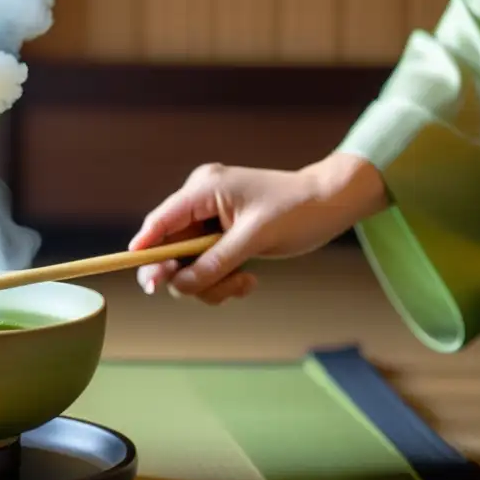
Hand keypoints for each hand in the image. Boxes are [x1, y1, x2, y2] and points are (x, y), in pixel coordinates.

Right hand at [129, 152, 387, 303]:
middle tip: (210, 291)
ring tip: (245, 284)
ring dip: (212, 283)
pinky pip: (206, 267)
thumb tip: (178, 286)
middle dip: (190, 276)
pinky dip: (223, 281)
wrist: (332, 203)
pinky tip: (249, 281)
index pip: (160, 222)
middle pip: (170, 250)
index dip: (147, 252)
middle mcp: (200, 202)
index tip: (148, 282)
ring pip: (188, 265)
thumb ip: (214, 262)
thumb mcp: (255, 238)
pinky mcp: (221, 237)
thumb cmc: (298, 209)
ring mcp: (209, 220)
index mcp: (203, 189)